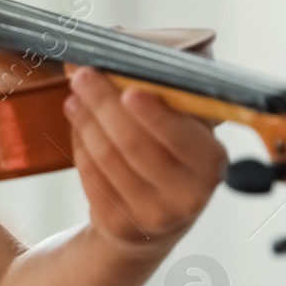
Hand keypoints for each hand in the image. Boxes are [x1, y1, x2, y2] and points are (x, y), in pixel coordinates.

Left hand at [65, 67, 226, 252]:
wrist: (154, 223)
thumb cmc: (170, 160)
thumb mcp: (184, 133)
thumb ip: (165, 102)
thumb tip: (122, 61)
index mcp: (210, 164)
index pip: (180, 138)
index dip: (155, 115)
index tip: (130, 91)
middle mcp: (186, 196)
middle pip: (134, 143)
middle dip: (104, 104)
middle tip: (85, 76)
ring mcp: (151, 214)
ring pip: (106, 157)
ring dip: (86, 120)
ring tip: (75, 97)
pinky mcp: (118, 224)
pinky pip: (91, 175)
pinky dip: (80, 143)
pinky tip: (77, 121)